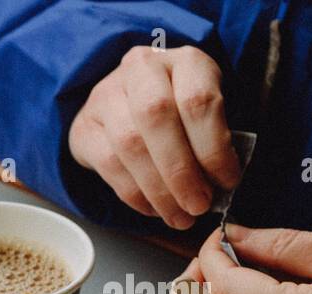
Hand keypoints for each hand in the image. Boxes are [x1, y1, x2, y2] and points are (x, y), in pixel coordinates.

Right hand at [69, 45, 241, 229]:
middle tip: (198, 205)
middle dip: (181, 171)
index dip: (214, 147)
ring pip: (129, 145)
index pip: (197, 99)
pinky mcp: (84, 127)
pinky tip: (154, 209)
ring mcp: (105, 96)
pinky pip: (108, 166)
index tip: (227, 182)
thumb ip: (215, 136)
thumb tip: (221, 185)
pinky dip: (135, 194)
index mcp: (183, 59)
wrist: (126, 100)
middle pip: (156, 118)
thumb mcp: (206, 109)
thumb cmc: (177, 110)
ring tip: (179, 216)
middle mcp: (140, 69)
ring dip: (157, 189)